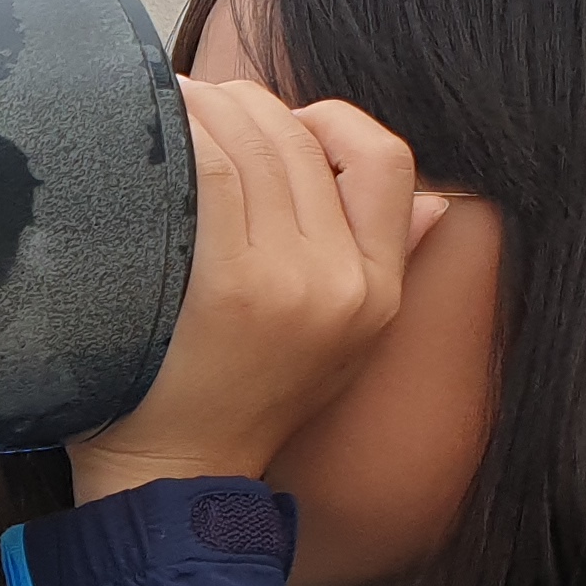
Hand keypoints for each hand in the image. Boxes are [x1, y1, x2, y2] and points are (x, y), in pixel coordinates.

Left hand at [69, 76, 443, 503]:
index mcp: (380, 293)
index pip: (386, 160)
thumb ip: (386, 266)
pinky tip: (148, 128)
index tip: (277, 124)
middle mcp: (345, 285)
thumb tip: (437, 204)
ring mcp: (289, 285)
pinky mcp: (230, 289)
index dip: (331, 122)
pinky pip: (213, 175)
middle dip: (244, 106)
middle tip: (190, 103)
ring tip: (158, 104)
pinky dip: (182, 138)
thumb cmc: (236, 405)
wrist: (173, 481)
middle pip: (304, 143)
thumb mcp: (342, 347)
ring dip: (202, 108)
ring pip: (258, 145)